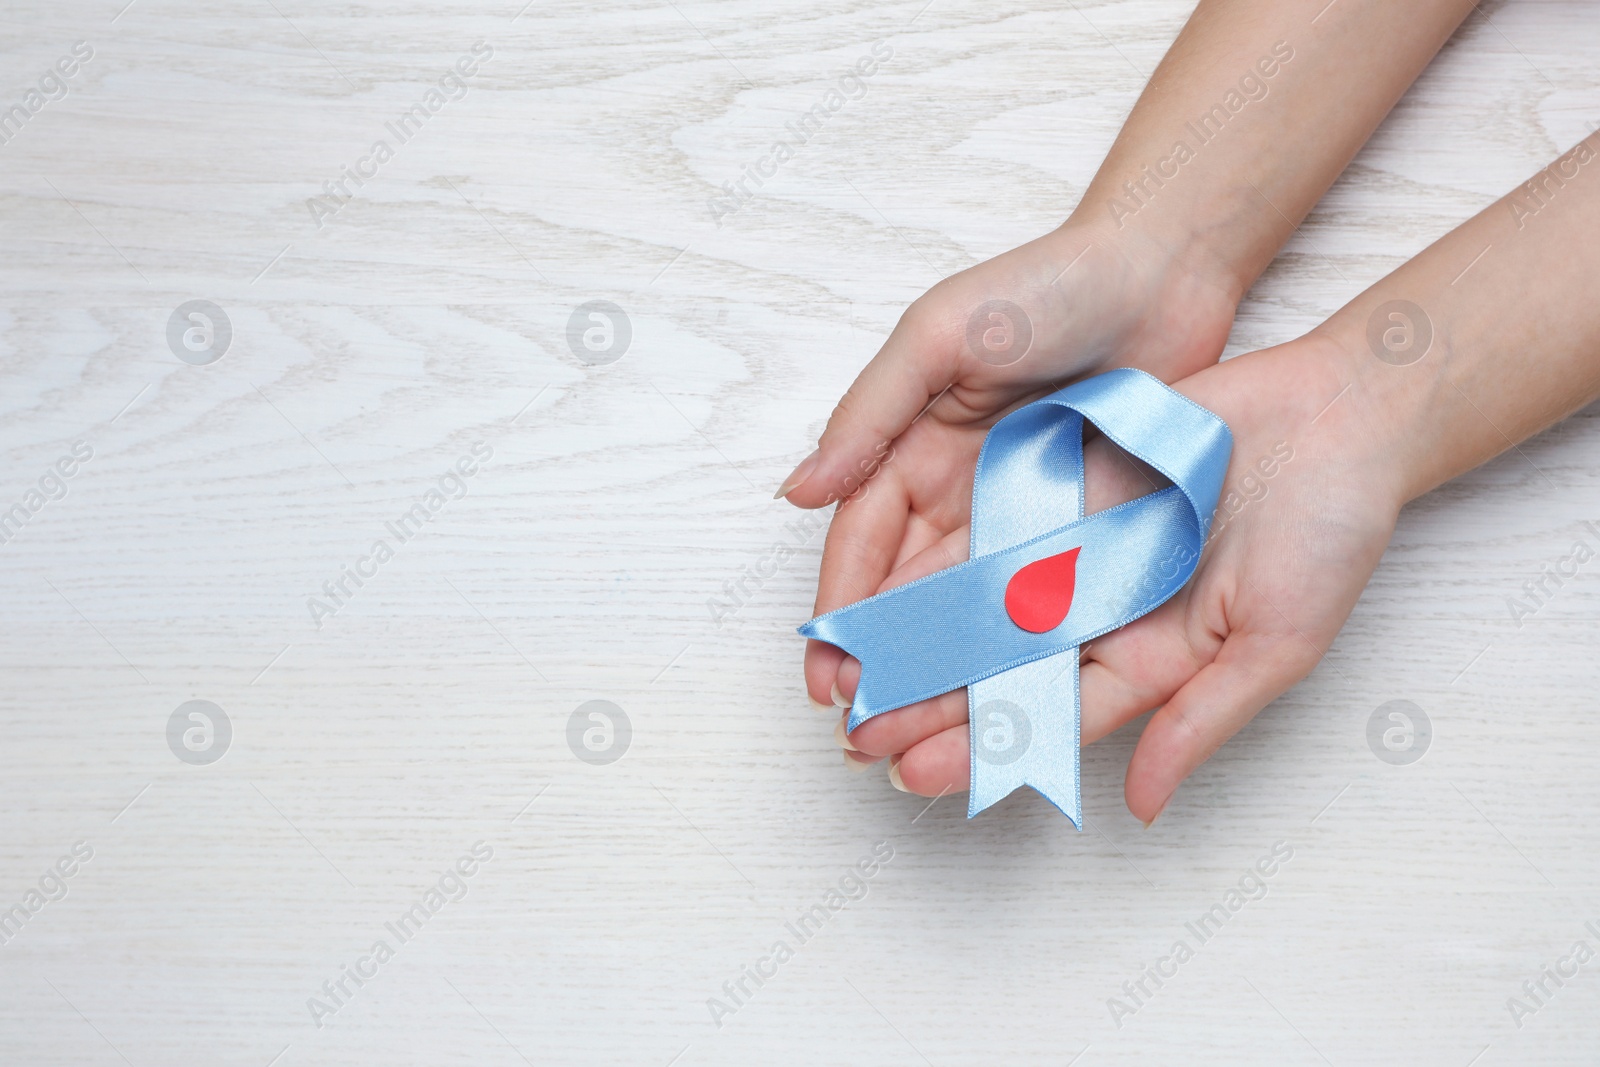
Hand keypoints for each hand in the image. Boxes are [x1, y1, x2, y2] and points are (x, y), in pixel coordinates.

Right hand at [781, 218, 1240, 726]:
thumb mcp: (940, 335)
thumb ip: (871, 412)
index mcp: (912, 443)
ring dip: (946, 666)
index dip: (842, 609)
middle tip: (866, 732)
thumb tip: (798, 493)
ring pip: (972, 605)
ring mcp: (1020, 507)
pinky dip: (1022, 642)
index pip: (863, 543)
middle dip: (884, 658)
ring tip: (929, 734)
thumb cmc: (1045, 286)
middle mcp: (958, 486)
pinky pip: (1045, 592)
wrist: (1164, 268)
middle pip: (909, 589)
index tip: (829, 675)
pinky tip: (1011, 692)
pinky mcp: (1083, 520)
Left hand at [832, 334, 1403, 823]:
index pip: (1051, 719)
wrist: (1343, 414)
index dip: (982, 748)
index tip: (910, 776)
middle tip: (852, 735)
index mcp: (1152, 661)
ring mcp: (1083, 549)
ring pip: (983, 601)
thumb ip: (1203, 719)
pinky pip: (995, 523)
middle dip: (928, 703)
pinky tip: (886, 577)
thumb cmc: (1332, 532)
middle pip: (999, 668)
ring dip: (920, 634)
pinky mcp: (1070, 487)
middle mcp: (1105, 612)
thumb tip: (1143, 807)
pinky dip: (944, 552)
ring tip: (852, 667)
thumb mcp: (1276, 641)